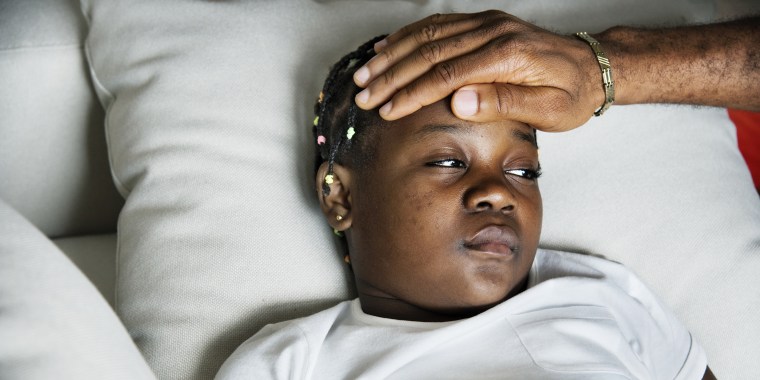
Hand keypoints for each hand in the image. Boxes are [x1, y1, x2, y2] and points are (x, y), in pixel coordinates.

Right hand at [353, 10, 603, 131]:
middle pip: (429, 53)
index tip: (387, 111)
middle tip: (364, 95)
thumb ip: (503, 104)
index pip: (446, 75)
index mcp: (507, 56)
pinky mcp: (484, 23)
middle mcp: (493, 32)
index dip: (412, 94)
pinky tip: (388, 48)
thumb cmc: (571, 94)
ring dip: (393, 55)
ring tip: (365, 74)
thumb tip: (458, 102)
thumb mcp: (547, 110)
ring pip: (428, 36)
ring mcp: (487, 23)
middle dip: (392, 76)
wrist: (593, 67)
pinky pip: (439, 25)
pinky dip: (409, 37)